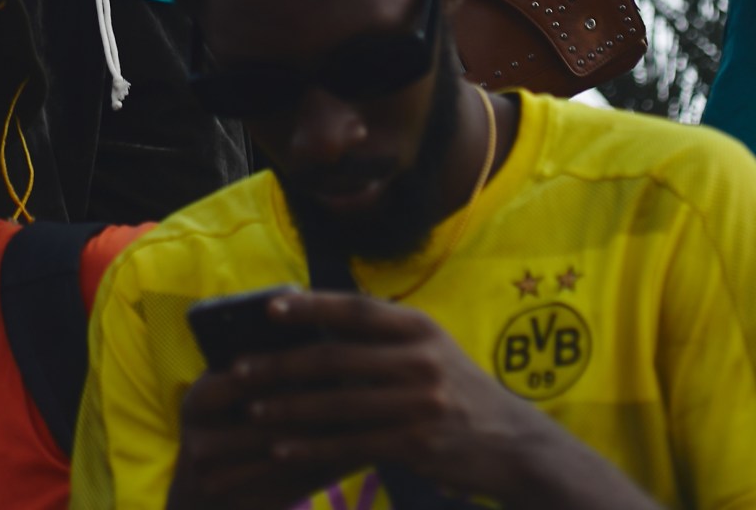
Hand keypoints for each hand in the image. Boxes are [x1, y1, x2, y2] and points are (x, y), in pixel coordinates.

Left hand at [169, 291, 558, 507]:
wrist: (515, 444)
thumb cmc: (457, 390)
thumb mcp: (430, 348)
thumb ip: (383, 336)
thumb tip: (316, 322)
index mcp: (419, 327)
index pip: (356, 309)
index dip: (311, 306)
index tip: (269, 308)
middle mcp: (420, 361)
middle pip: (337, 359)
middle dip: (282, 365)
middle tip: (240, 371)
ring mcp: (420, 404)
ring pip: (338, 405)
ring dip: (289, 409)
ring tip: (253, 410)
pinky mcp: (416, 445)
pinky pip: (352, 444)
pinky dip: (313, 447)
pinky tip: (283, 448)